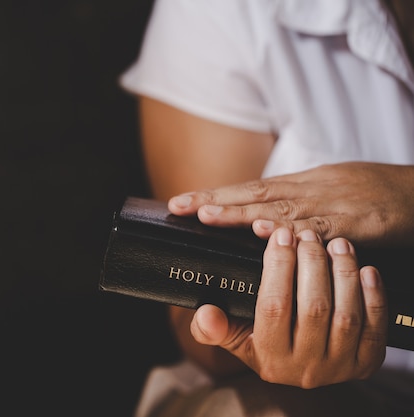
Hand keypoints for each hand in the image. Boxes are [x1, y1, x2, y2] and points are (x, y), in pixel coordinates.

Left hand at [168, 162, 413, 246]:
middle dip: (214, 201)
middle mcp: (309, 190)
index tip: (181, 202)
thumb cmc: (372, 191)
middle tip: (179, 207)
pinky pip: (318, 230)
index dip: (214, 194)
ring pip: (278, 208)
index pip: (249, 187)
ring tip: (207, 216)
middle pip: (254, 193)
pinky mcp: (354, 224)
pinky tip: (266, 234)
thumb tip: (259, 216)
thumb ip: (294, 201)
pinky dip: (290, 231)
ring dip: (241, 212)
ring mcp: (330, 205)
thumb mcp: (327, 190)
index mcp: (301, 183)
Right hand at [189, 228, 387, 387]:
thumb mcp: (234, 337)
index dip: (278, 267)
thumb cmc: (262, 343)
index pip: (274, 307)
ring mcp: (340, 368)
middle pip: (314, 308)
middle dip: (313, 263)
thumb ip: (213, 327)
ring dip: (343, 273)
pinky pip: (376, 328)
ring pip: (347, 315)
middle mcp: (305, 368)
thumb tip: (204, 313)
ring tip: (336, 243)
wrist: (302, 370)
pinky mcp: (367, 363)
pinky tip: (364, 268)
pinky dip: (373, 295)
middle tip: (308, 234)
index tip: (280, 235)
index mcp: (269, 358)